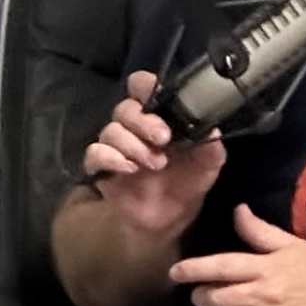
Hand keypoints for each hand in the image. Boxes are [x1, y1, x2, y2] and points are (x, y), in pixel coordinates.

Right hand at [77, 72, 227, 238]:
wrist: (170, 219)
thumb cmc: (187, 182)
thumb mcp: (209, 163)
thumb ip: (210, 143)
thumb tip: (210, 126)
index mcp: (158, 116)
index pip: (141, 86)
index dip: (144, 86)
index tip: (156, 98)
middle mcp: (133, 127)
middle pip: (124, 108)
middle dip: (144, 122)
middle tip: (163, 139)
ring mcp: (116, 147)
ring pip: (111, 131)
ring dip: (133, 145)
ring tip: (156, 164)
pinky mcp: (102, 168)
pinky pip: (95, 153)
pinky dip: (111, 158)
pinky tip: (129, 169)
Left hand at [166, 206, 305, 305]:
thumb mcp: (291, 244)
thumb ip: (259, 231)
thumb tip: (237, 211)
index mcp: (265, 269)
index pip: (219, 268)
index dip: (193, 269)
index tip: (175, 271)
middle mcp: (261, 297)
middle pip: (214, 299)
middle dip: (201, 294)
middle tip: (202, 290)